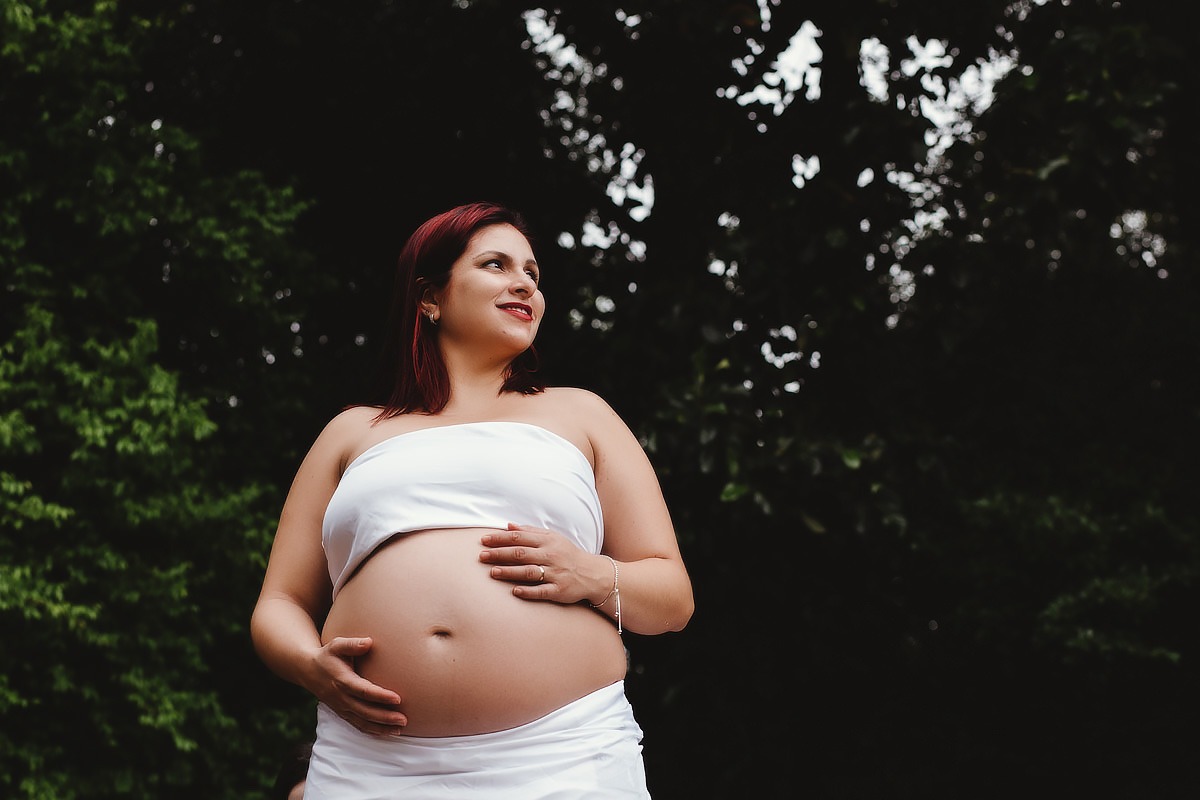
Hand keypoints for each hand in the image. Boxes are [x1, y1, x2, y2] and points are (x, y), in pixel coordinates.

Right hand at [307, 637, 406, 736]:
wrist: (308, 671)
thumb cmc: (327, 655)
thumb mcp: (337, 645)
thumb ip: (352, 644)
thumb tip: (369, 642)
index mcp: (342, 681)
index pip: (364, 691)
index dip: (380, 696)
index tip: (397, 698)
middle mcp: (341, 697)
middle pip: (365, 711)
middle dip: (385, 717)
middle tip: (404, 719)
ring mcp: (341, 707)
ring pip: (363, 721)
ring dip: (381, 727)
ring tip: (400, 729)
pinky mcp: (342, 713)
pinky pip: (358, 725)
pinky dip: (373, 731)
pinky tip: (388, 732)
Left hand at [479, 523, 608, 604]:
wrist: (593, 574)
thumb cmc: (568, 554)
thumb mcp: (552, 538)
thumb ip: (530, 531)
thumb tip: (508, 525)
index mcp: (547, 541)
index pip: (520, 537)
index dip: (500, 538)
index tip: (484, 540)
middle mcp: (550, 556)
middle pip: (521, 554)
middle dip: (500, 554)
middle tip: (482, 556)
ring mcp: (555, 574)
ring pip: (529, 572)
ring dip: (510, 572)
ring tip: (492, 572)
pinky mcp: (559, 590)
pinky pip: (542, 591)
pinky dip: (528, 591)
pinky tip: (514, 591)